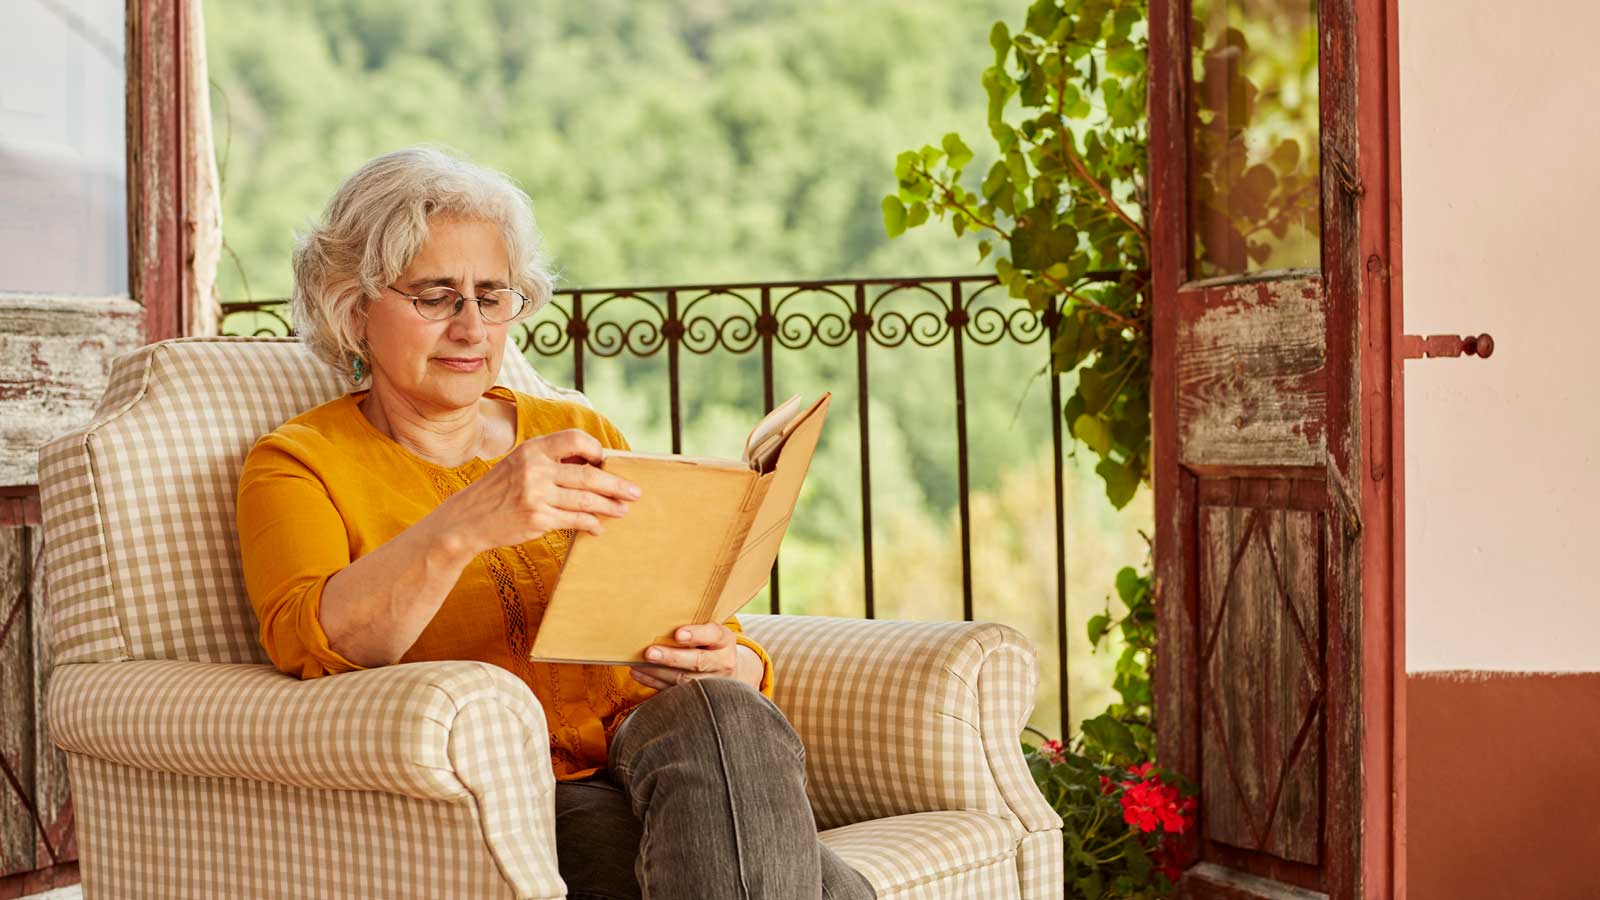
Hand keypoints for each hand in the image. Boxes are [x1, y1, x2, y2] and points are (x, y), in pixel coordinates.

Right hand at [434, 428, 640, 555]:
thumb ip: (551, 461)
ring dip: (610, 506)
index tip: (609, 461)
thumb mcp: (519, 464)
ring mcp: (536, 495)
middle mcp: (534, 469)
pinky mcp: (537, 519)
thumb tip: (596, 464)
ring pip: (586, 500)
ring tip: (623, 510)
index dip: (597, 450)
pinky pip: (575, 521)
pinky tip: (598, 527)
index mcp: (532, 449)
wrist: (467, 520)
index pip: (575, 439)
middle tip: (635, 492)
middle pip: (589, 474)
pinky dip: (591, 524)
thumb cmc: (499, 490)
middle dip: (617, 484)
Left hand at [631, 623, 738, 689]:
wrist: (724, 667)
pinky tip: (639, 673)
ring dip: (658, 672)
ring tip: (638, 664)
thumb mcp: (709, 630)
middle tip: (650, 652)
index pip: (713, 635)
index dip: (696, 635)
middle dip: (672, 658)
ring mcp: (711, 682)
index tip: (678, 634)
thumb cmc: (709, 642)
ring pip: (684, 680)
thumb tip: (659, 616)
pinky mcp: (698, 696)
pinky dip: (654, 682)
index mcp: (724, 641)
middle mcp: (722, 663)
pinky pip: (674, 690)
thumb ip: (693, 625)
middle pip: (698, 661)